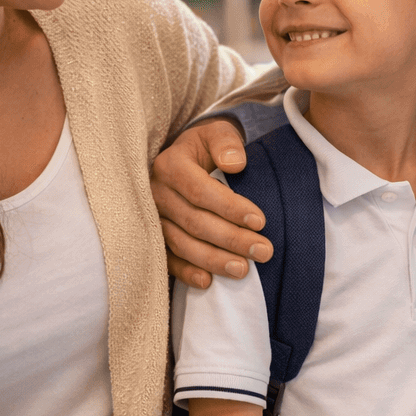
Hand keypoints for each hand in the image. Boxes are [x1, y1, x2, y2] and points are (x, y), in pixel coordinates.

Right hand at [154, 117, 272, 287]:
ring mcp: (152, 217)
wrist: (185, 158)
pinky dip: (185, 273)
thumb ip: (227, 142)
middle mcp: (155, 192)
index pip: (200, 191)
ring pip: (181, 243)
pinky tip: (207, 282)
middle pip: (194, 221)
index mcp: (170, 165)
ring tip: (243, 269)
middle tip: (263, 250)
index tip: (260, 221)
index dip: (230, 208)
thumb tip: (236, 163)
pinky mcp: (153, 237)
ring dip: (213, 260)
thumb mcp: (217, 133)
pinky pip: (167, 259)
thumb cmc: (206, 147)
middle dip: (231, 239)